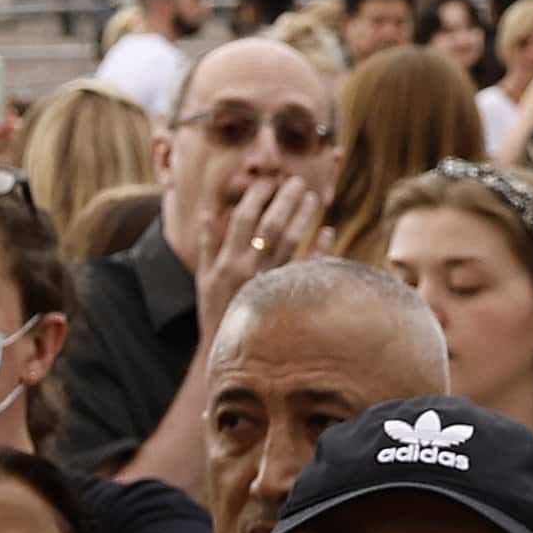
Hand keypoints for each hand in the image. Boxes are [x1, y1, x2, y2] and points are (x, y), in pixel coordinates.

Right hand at [192, 159, 327, 308]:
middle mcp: (249, 270)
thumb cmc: (216, 312)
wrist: (229, 351)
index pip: (241, 220)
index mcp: (226, 262)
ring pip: (291, 242)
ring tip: (313, 198)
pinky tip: (329, 232)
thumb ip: (208, 245)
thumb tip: (209, 213)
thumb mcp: (204, 279)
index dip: (255, 197)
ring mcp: (271, 282)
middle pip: (269, 225)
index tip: (266, 181)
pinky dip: (321, 249)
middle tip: (295, 181)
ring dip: (303, 217)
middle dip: (283, 200)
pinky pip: (308, 268)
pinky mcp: (288, 296)